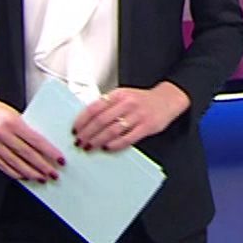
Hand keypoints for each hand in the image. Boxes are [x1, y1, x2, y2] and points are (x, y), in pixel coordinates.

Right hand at [0, 87, 62, 181]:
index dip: (49, 152)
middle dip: (42, 166)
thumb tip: (45, 147)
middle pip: (26, 154)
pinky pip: (2, 165)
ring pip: (14, 162)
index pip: (35, 140)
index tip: (60, 159)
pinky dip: (15, 173)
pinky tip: (24, 176)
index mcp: (12, 121)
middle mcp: (0, 132)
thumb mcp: (15, 115)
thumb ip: (27, 130)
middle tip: (53, 174)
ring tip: (41, 178)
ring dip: (30, 173)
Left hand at [74, 83, 189, 151]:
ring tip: (90, 147)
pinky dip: (115, 145)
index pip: (95, 107)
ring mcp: (137, 115)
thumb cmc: (142, 100)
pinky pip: (127, 139)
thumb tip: (86, 120)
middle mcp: (127, 103)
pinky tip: (107, 148)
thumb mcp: (124, 95)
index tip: (75, 129)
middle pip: (101, 120)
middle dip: (87, 133)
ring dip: (98, 141)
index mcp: (119, 94)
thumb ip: (107, 105)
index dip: (82, 120)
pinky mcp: (146, 127)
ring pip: (112, 130)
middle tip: (80, 141)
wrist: (167, 99)